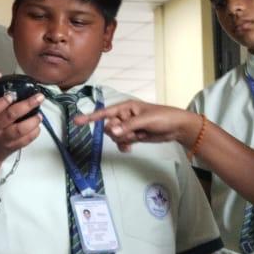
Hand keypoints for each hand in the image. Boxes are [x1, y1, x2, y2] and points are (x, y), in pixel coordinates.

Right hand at [0, 71, 43, 161]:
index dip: (2, 102)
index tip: (13, 95)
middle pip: (10, 116)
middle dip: (26, 105)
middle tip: (39, 98)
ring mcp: (3, 139)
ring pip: (19, 130)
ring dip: (32, 121)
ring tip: (40, 115)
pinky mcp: (12, 147)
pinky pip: (25, 141)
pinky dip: (33, 133)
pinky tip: (38, 126)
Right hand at [77, 100, 197, 152]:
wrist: (176, 128)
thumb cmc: (163, 117)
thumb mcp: (145, 120)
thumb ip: (127, 126)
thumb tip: (112, 132)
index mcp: (125, 107)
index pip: (104, 113)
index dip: (90, 117)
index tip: (76, 121)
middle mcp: (124, 116)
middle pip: (109, 127)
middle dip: (118, 132)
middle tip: (132, 131)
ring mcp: (127, 126)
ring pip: (115, 137)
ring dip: (123, 139)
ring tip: (138, 136)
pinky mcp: (132, 135)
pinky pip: (121, 142)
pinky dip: (124, 145)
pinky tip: (131, 147)